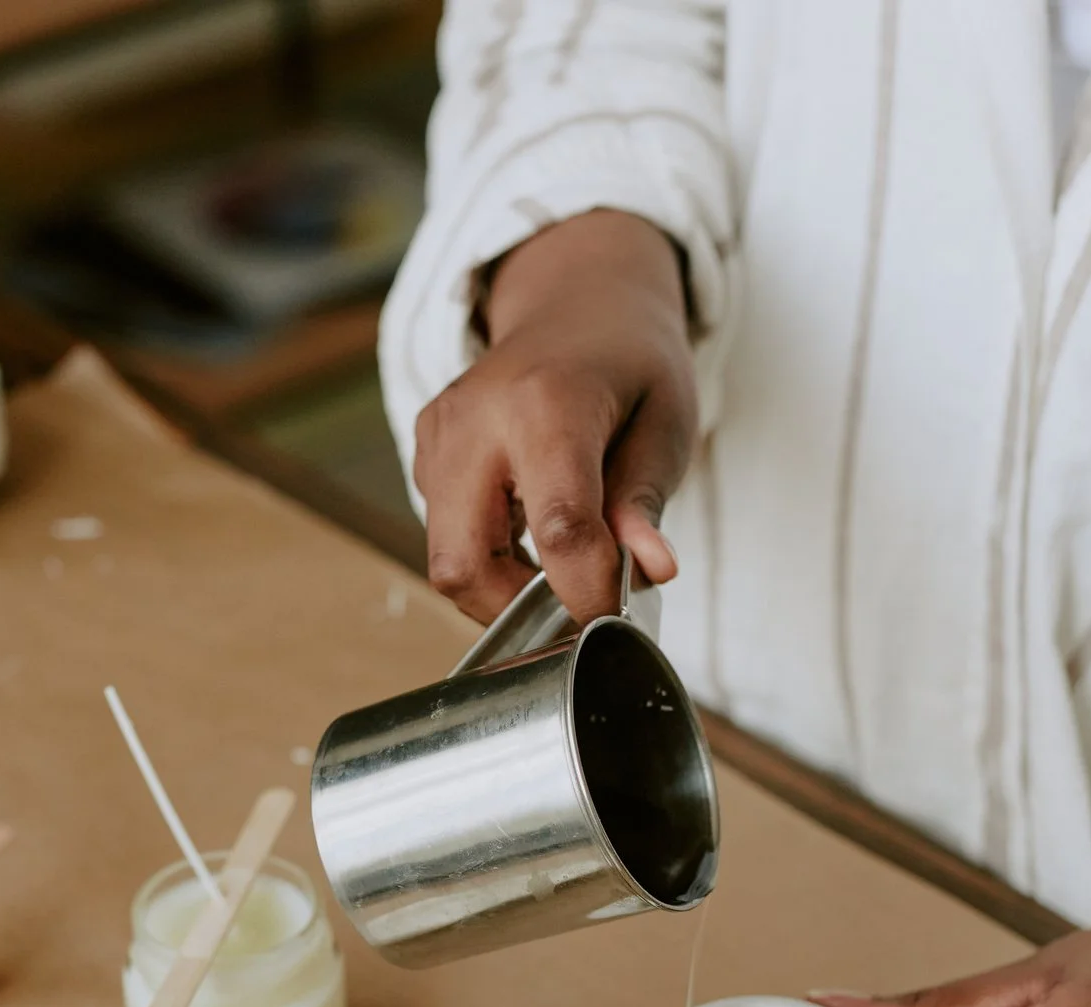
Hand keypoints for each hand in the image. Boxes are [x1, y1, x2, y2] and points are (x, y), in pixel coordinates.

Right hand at [411, 209, 695, 622]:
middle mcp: (476, 418)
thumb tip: (649, 573)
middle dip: (520, 611)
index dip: (587, 593)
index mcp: (547, 402)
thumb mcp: (665, 422)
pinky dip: (489, 558)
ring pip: (446, 561)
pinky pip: (443, 535)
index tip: (614, 624)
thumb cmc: (630, 360)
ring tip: (562, 566)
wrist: (576, 298)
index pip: (560, 529)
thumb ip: (645, 501)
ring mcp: (439, 434)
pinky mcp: (425, 449)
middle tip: (576, 607)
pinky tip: (531, 532)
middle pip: (465, 564)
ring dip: (503, 589)